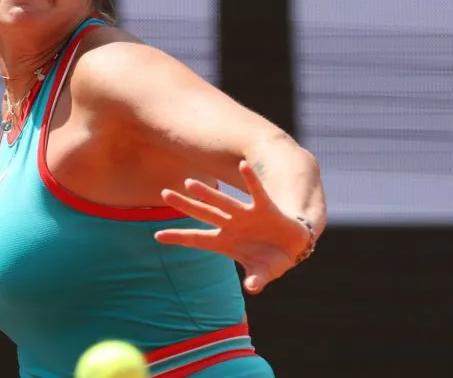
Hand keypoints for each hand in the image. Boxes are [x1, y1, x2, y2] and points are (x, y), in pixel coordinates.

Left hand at [154, 160, 310, 294]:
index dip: (178, 237)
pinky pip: (256, 192)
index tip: (157, 236)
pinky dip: (251, 179)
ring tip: (189, 183)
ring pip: (223, 202)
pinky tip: (242, 165)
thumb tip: (251, 287)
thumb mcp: (264, 273)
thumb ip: (256, 279)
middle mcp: (231, 225)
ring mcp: (246, 216)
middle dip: (184, 205)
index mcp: (226, 242)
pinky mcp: (264, 208)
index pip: (197, 239)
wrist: (295, 247)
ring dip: (208, 193)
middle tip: (164, 193)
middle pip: (203, 214)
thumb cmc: (273, 260)